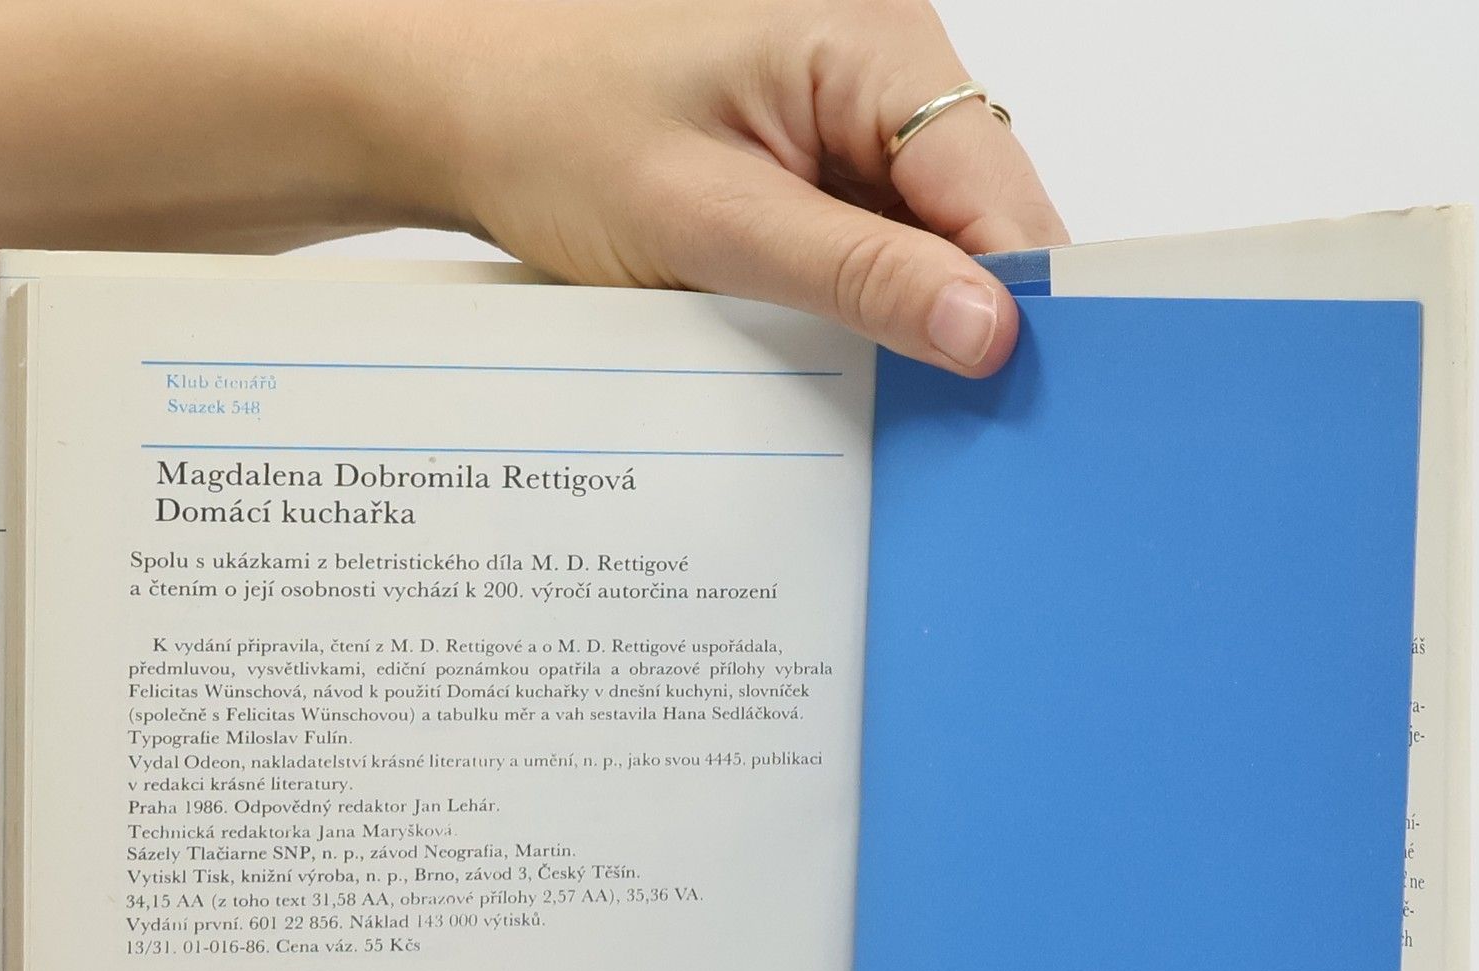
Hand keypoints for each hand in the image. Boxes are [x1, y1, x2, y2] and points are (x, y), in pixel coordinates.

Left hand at [354, 0, 1067, 375]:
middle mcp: (879, 57)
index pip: (994, 180)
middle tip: (961, 424)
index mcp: (869, 38)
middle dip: (972, 308)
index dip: (1020, 292)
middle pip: (979, 206)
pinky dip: (871, 299)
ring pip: (934, 229)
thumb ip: (856, 276)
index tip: (1022, 398)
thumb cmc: (553, 129)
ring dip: (917, 312)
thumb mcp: (710, 220)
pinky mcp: (816, 150)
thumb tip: (989, 331)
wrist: (456, 106)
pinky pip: (878, 234)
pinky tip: (850, 353)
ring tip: (898, 396)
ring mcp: (849, 105)